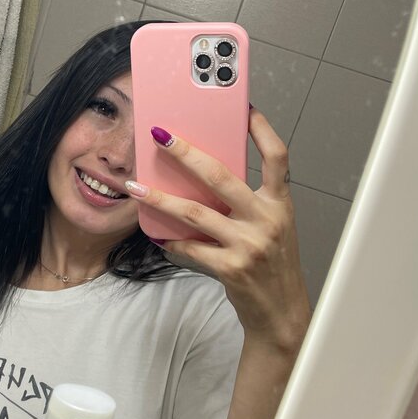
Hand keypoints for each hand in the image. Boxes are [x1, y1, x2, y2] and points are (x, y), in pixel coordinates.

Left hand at [124, 110, 310, 352]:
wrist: (280, 311)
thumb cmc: (271, 264)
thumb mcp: (271, 226)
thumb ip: (247, 202)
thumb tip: (203, 174)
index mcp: (280, 203)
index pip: (278, 157)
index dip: (261, 129)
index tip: (244, 107)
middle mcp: (267, 219)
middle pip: (222, 175)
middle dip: (186, 153)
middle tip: (160, 136)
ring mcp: (249, 244)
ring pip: (196, 212)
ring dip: (161, 198)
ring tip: (136, 187)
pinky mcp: (231, 268)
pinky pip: (190, 247)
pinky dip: (170, 240)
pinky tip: (156, 235)